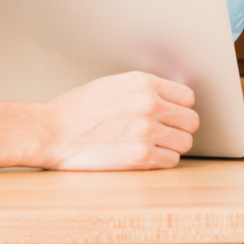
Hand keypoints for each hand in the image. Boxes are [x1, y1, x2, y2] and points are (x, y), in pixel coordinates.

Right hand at [36, 71, 198, 169]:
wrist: (52, 131)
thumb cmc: (77, 109)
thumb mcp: (113, 84)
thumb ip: (143, 90)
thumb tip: (168, 99)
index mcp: (143, 82)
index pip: (188, 96)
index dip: (179, 108)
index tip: (171, 116)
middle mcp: (149, 103)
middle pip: (191, 121)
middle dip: (179, 128)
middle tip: (164, 134)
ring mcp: (147, 131)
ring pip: (185, 143)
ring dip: (172, 147)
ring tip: (153, 147)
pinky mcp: (140, 156)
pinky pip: (171, 161)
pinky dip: (161, 161)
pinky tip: (144, 157)